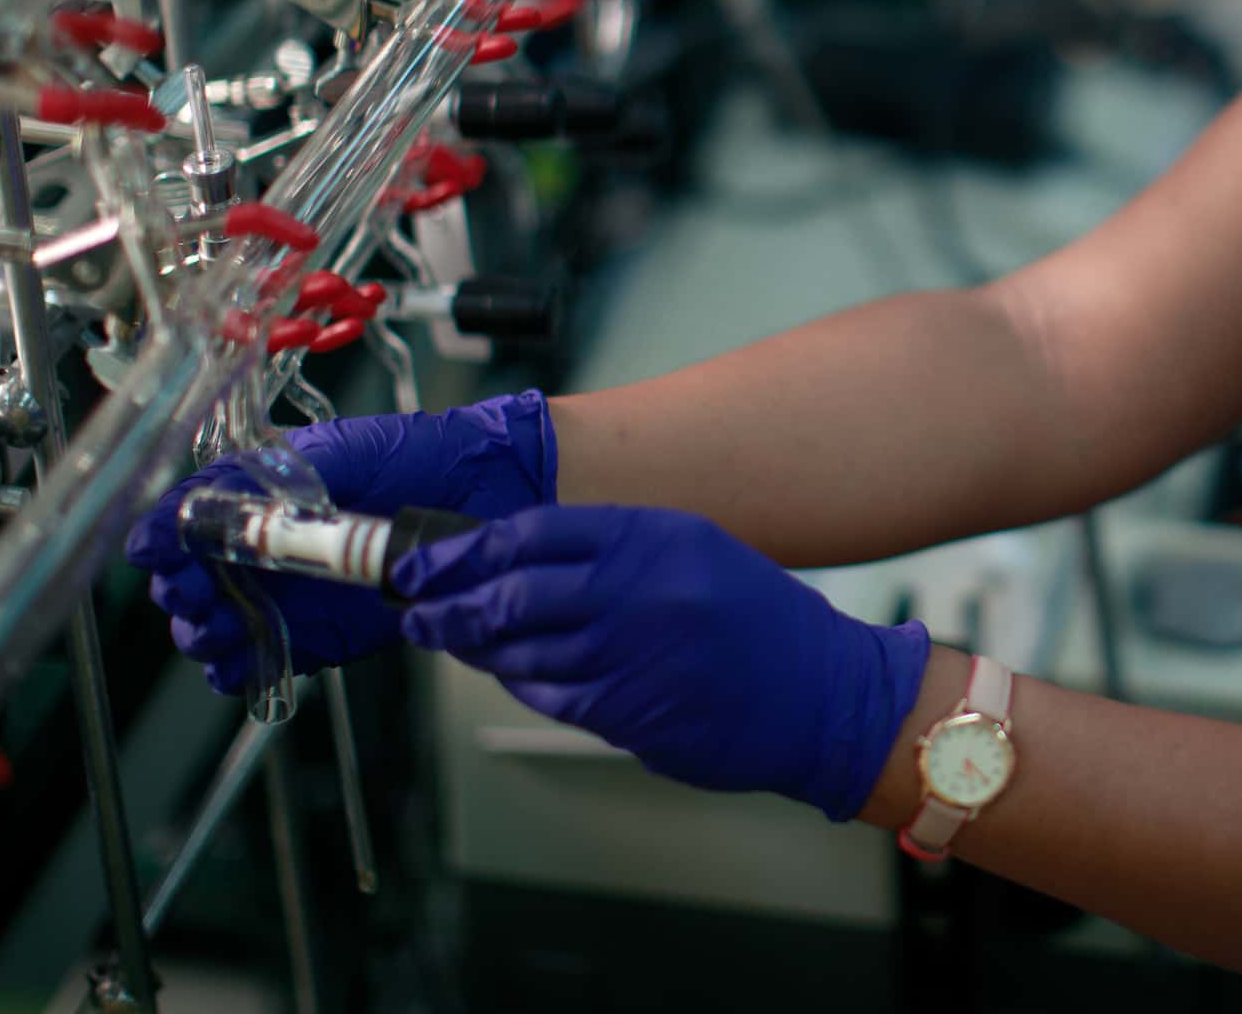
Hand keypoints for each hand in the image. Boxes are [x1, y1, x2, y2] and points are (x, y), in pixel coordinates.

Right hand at [124, 390, 559, 693]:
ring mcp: (288, 598)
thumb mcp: (338, 449)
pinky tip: (242, 659)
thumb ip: (270, 475)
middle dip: (178, 591)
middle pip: (188, 584)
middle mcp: (263, 551)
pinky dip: (241, 668)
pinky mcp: (318, 639)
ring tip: (217, 625)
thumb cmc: (418, 455)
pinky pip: (261, 663)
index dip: (161, 537)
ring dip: (203, 633)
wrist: (488, 490)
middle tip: (191, 591)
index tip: (153, 547)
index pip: (185, 522)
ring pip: (215, 631)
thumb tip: (207, 497)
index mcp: (258, 498)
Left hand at [394, 505, 930, 819]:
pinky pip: (548, 694)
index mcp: (652, 538)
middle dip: (446, 604)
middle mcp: (636, 589)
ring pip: (517, 650)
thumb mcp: (696, 554)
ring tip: (453, 642)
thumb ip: (616, 552)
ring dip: (474, 649)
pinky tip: (513, 674)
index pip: (532, 532)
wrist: (823, 694)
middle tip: (418, 610)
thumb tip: (519, 560)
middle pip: (508, 592)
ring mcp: (628, 653)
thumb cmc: (760, 624)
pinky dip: (519, 683)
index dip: (465, 549)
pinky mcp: (626, 710)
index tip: (429, 561)